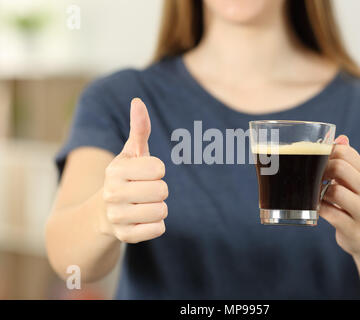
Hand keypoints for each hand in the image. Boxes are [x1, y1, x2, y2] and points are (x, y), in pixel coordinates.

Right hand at [100, 98, 167, 242]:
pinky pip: (158, 229)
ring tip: (144, 205)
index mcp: (115, 170)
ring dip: (159, 207)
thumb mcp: (131, 153)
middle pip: (162, 191)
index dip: (157, 171)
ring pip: (162, 211)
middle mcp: (112, 193)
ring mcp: (117, 217)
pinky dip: (156, 225)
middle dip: (159, 190)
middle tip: (144, 191)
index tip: (145, 173)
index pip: (159, 169)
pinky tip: (142, 220)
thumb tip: (138, 101)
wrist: (103, 213)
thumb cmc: (125, 177)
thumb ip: (139, 128)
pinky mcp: (125, 236)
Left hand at [320, 135, 359, 262]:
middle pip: (340, 168)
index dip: (325, 153)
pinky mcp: (353, 229)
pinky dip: (318, 209)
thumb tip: (339, 137)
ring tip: (314, 194)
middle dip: (320, 170)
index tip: (315, 161)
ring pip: (335, 191)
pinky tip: (316, 208)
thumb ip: (347, 161)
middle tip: (311, 177)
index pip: (346, 152)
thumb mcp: (358, 182)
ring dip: (318, 192)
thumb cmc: (358, 206)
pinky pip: (331, 214)